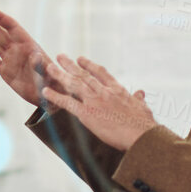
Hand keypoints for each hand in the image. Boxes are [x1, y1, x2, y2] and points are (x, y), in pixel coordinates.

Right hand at [0, 5, 49, 106]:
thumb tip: (36, 56)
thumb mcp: (48, 75)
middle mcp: (18, 49)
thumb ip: (40, 65)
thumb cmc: (54, 84)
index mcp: (29, 45)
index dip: (0, 17)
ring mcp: (10, 60)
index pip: (12, 27)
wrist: (51, 97)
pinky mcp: (6, 72)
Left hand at [39, 54, 155, 150]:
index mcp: (117, 90)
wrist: (140, 135)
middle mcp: (103, 91)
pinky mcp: (87, 114)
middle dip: (70, 65)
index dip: (89, 65)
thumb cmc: (144, 124)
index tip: (80, 59)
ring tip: (49, 67)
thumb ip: (138, 99)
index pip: (101, 73)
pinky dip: (55, 96)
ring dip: (60, 74)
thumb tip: (140, 92)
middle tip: (60, 56)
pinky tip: (45, 91)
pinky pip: (67, 102)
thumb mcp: (142, 107)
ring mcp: (94, 101)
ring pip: (74, 84)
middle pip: (83, 75)